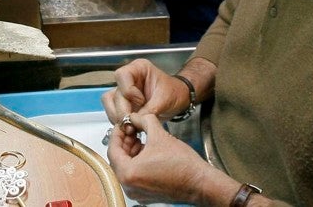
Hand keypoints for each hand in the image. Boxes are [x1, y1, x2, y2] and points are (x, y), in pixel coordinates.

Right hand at [101, 59, 188, 127]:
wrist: (179, 100)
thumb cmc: (175, 93)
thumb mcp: (165, 99)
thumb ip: (150, 109)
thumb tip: (134, 121)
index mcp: (139, 68)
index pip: (122, 76)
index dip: (129, 92)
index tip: (142, 102)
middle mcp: (129, 78)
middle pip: (115, 93)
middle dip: (123, 111)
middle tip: (131, 124)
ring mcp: (124, 91)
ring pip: (110, 102)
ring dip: (117, 116)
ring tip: (130, 127)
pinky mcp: (124, 103)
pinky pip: (113, 111)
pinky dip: (119, 121)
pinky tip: (130, 127)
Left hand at [106, 112, 222, 204]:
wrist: (200, 182)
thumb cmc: (183, 165)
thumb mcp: (159, 134)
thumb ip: (143, 120)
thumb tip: (136, 117)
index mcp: (128, 173)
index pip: (113, 149)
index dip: (117, 133)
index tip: (122, 124)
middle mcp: (129, 186)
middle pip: (118, 159)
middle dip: (125, 142)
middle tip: (132, 129)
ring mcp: (137, 192)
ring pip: (126, 167)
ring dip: (131, 151)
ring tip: (140, 138)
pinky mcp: (146, 194)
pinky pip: (134, 175)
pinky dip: (137, 162)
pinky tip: (147, 151)